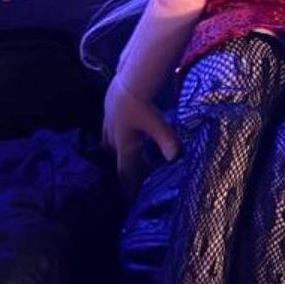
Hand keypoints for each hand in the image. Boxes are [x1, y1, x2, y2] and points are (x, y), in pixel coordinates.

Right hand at [103, 76, 179, 198]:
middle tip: (140, 182)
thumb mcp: (157, 123)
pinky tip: (132, 140)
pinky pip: (113, 138)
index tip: (129, 203)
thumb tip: (176, 159)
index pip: (126, 174)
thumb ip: (167, 142)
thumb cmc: (142, 103)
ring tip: (138, 163)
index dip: (129, 189)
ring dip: (127, 159)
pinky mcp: (109, 119)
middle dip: (131, 174)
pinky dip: (122, 144)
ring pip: (116, 151)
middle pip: (122, 163)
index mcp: (124, 146)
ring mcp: (108, 129)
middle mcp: (113, 141)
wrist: (128, 80)